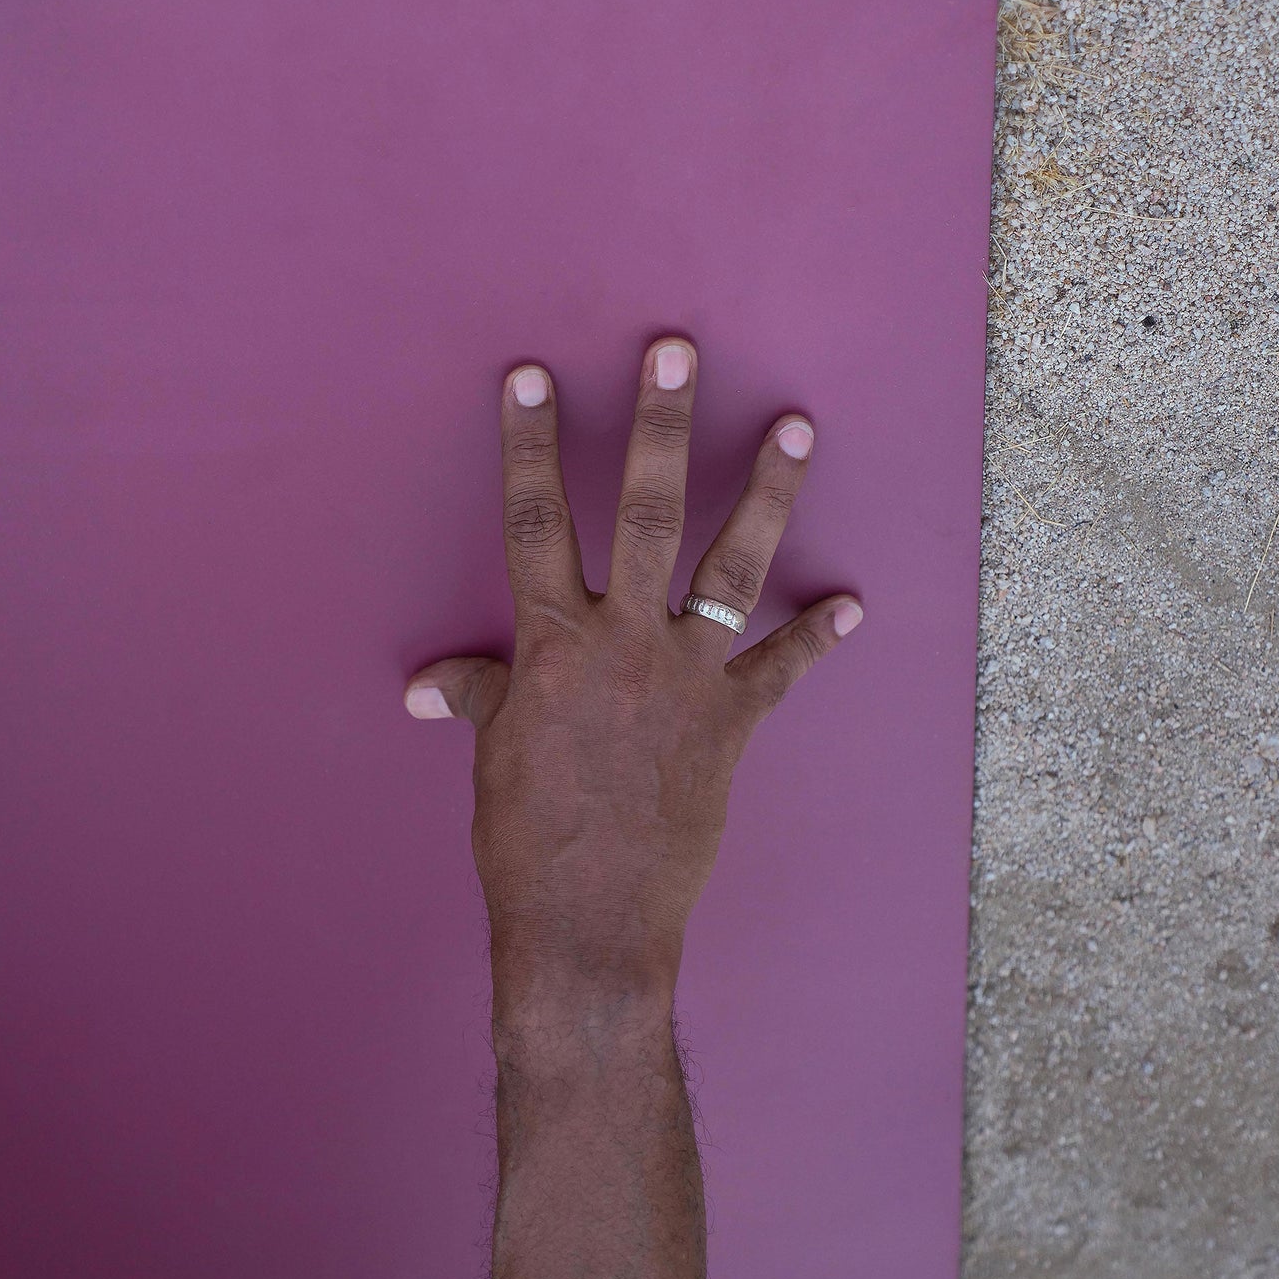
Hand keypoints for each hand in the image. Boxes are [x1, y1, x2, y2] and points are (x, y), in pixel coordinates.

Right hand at [404, 337, 862, 1021]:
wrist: (587, 925)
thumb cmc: (524, 839)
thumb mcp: (492, 754)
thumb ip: (476, 696)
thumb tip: (426, 687)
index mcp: (551, 642)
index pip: (532, 520)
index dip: (528, 443)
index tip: (530, 376)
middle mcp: (624, 643)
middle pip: (645, 512)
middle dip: (660, 425)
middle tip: (678, 352)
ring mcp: (686, 679)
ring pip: (735, 567)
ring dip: (770, 493)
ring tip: (798, 428)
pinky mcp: (731, 725)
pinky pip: (782, 670)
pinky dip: (817, 639)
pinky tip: (853, 605)